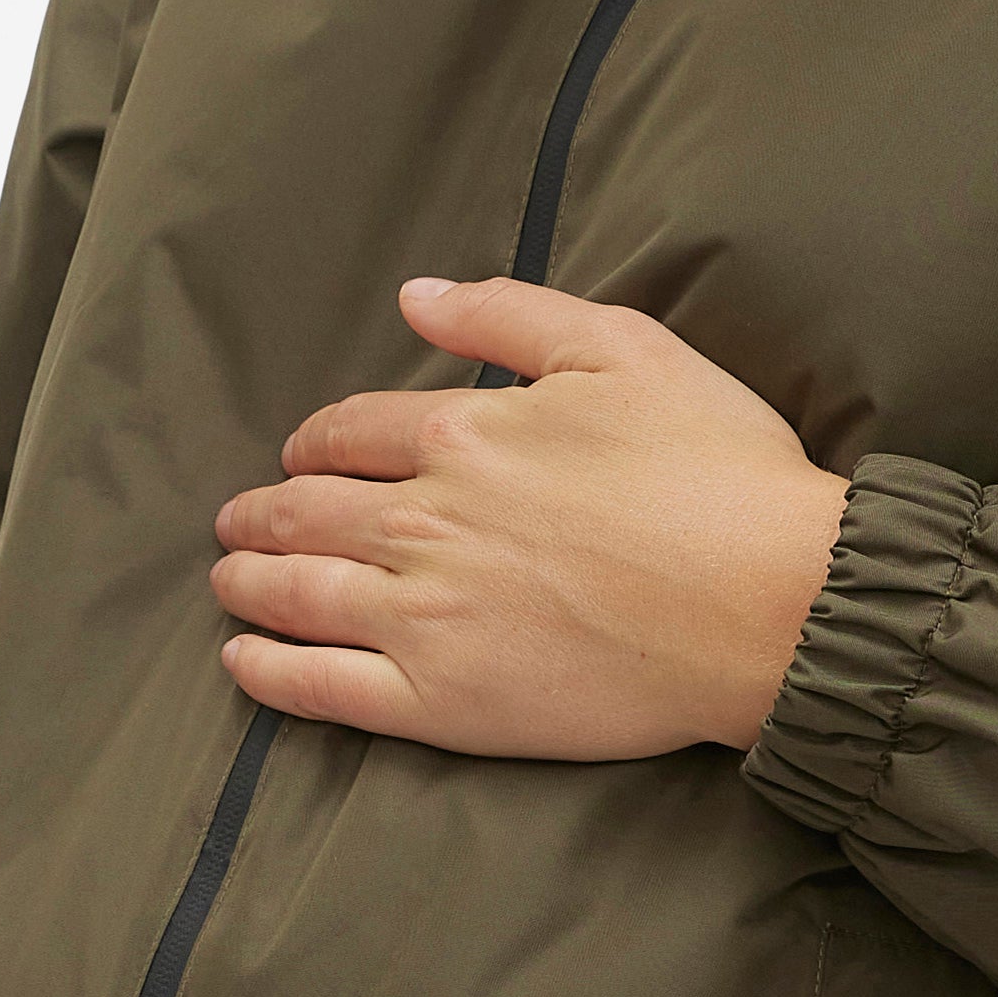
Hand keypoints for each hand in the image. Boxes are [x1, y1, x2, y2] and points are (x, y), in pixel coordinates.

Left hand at [209, 276, 851, 756]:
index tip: (304, 454)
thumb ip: (509, 315)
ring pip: (299, 593)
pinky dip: (269, 673)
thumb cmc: (718, 471)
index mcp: (465, 433)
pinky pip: (322, 687)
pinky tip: (243, 662)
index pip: (354, 433)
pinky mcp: (439, 701)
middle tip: (239, 519)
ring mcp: (423, 615)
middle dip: (265, 510)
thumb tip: (415, 294)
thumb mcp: (624, 349)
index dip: (319, 442)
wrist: (769, 603)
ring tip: (228, 579)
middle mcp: (423, 520)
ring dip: (250, 581)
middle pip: (310, 511)